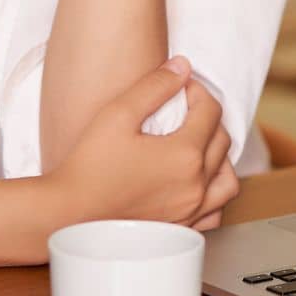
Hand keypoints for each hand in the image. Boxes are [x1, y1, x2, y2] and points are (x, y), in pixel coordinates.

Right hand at [51, 56, 238, 225]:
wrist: (67, 215)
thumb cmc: (88, 167)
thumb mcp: (118, 114)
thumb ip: (155, 85)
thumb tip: (183, 66)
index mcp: (185, 155)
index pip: (210, 110)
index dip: (197, 90)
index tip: (179, 87)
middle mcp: (196, 185)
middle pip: (222, 139)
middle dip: (207, 116)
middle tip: (183, 108)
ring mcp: (191, 211)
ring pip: (228, 178)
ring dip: (219, 156)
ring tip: (197, 145)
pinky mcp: (181, 229)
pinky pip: (215, 211)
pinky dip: (214, 193)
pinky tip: (196, 182)